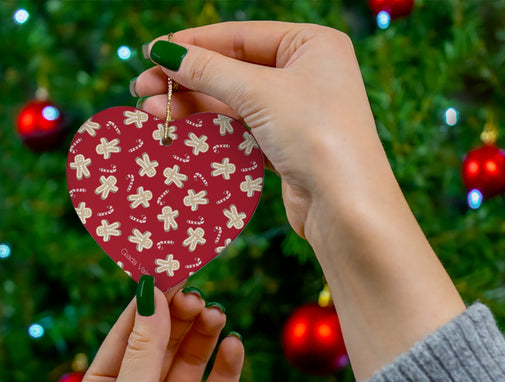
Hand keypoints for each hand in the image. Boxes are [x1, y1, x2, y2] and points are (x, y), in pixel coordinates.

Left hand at [74, 283, 243, 381]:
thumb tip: (151, 292)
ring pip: (192, 360)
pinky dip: (227, 366)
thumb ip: (144, 347)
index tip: (171, 270)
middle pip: (164, 341)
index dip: (150, 301)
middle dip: (180, 317)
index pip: (129, 331)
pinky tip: (234, 346)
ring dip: (204, 336)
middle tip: (197, 296)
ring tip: (216, 316)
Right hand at [134, 22, 464, 381]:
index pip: (241, 36)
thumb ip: (209, 70)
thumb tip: (163, 51)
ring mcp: (297, 112)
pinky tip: (182, 131)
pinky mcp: (287, 146)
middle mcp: (306, 75)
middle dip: (187, 81)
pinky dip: (213, 130)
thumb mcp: (259, 93)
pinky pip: (242, 129)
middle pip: (233, 70)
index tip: (152, 53)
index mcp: (311, 45)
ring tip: (152, 113)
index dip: (194, 44)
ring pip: (234, 102)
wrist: (345, 206)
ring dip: (193, 107)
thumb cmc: (315, 135)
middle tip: (142, 89)